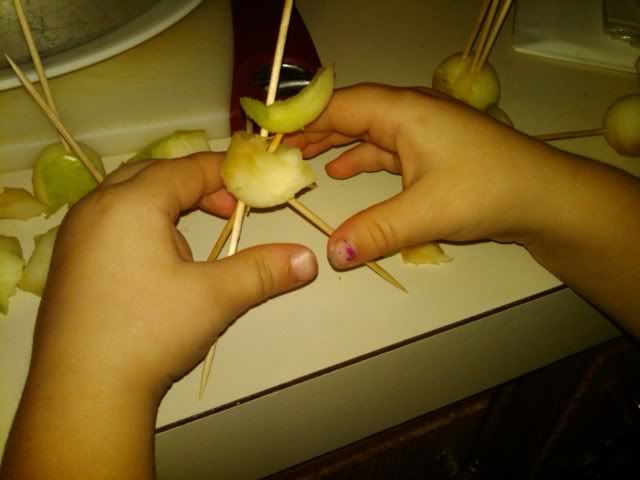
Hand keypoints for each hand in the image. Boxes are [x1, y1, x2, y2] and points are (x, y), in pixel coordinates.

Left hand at [33, 153, 317, 398]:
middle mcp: (96, 207)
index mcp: (131, 203)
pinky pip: (110, 221)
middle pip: (154, 174)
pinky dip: (141, 224)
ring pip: (127, 197)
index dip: (227, 172)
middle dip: (196, 183)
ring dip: (166, 203)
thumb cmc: (149, 333)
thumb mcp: (215, 297)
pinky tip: (158, 260)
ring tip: (195, 233)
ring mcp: (76, 235)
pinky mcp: (69, 262)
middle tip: (228, 208)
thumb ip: (264, 271)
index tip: (256, 186)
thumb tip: (308, 258)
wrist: (83, 392)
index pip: (187, 168)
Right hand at [288, 83, 639, 332]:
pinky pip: (384, 149)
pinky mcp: (430, 151)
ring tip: (300, 159)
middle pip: (349, 113)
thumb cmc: (489, 190)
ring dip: (333, 144)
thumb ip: (375, 231)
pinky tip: (342, 172)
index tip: (266, 133)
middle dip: (311, 130)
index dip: (300, 118)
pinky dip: (359, 158)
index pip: (339, 105)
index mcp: (404, 111)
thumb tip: (330, 255)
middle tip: (275, 149)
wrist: (545, 198)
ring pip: (365, 131)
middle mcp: (409, 112)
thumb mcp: (427, 212)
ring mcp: (421, 131)